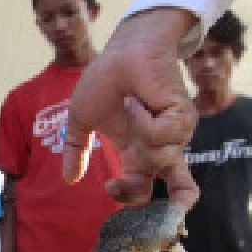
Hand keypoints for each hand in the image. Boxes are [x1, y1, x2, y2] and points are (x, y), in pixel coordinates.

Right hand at [62, 8, 199, 209]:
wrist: (121, 53)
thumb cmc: (104, 81)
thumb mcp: (80, 121)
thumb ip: (75, 152)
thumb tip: (69, 180)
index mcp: (139, 155)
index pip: (146, 191)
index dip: (130, 198)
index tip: (108, 187)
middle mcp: (161, 148)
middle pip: (180, 193)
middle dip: (144, 193)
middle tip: (119, 181)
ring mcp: (175, 134)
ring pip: (160, 160)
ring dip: (137, 137)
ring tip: (130, 107)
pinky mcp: (182, 117)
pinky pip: (162, 136)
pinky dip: (144, 120)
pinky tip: (138, 101)